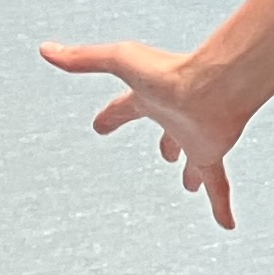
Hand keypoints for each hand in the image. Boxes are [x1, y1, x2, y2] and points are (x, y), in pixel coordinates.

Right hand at [48, 38, 273, 230]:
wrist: (217, 84)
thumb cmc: (170, 71)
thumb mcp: (119, 62)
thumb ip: (83, 58)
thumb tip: (46, 49)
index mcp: (153, 98)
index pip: (126, 107)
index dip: (112, 116)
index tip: (100, 125)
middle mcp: (178, 118)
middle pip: (169, 134)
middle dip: (166, 143)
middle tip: (166, 155)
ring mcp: (197, 138)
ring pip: (195, 161)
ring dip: (193, 172)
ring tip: (191, 184)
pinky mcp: (212, 154)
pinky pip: (218, 186)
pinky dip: (220, 207)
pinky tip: (227, 225)